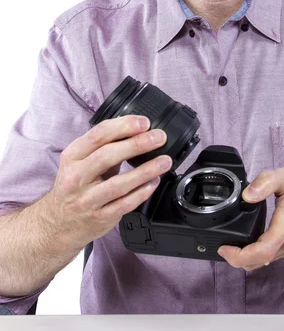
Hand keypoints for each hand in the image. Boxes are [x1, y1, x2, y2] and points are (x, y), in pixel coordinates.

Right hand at [45, 115, 171, 250]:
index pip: (98, 135)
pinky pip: (125, 204)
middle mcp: (77, 177)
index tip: (144, 122)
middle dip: (137, 144)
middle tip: (159, 138)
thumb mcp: (79, 161)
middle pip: (108, 156)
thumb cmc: (74, 186)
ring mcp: (87, 199)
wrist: (57, 223)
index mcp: (73, 156)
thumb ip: (104, 146)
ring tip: (164, 161)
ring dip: (146, 170)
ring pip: (119, 183)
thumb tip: (136, 129)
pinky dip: (142, 192)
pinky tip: (154, 182)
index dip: (123, 126)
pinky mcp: (100, 217)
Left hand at [217, 161, 283, 269]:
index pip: (262, 251)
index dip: (239, 256)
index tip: (225, 249)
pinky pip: (277, 254)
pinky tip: (254, 241)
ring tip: (235, 244)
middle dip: (239, 258)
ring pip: (269, 260)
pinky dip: (261, 253)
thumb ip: (265, 182)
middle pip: (261, 261)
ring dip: (250, 257)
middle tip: (225, 246)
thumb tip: (247, 195)